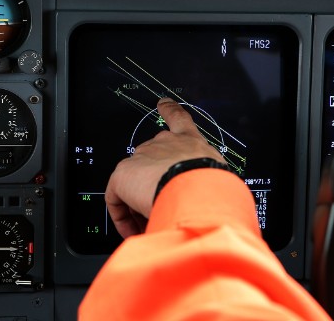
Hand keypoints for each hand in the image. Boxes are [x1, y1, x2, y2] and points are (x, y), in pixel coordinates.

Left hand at [104, 97, 226, 237]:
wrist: (198, 191)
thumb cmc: (215, 189)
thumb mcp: (218, 180)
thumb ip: (209, 185)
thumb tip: (206, 202)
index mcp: (191, 142)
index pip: (179, 119)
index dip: (169, 110)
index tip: (163, 103)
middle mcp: (165, 143)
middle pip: (150, 161)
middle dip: (153, 186)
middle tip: (163, 209)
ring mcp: (143, 156)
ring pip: (134, 184)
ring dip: (140, 205)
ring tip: (153, 225)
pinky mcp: (125, 174)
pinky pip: (116, 199)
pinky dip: (122, 217)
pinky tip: (133, 229)